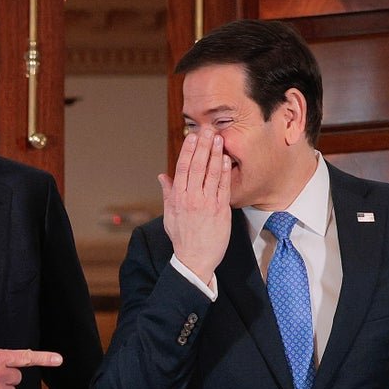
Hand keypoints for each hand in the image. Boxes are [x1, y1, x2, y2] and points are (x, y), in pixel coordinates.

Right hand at [160, 127, 232, 284]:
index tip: (192, 136)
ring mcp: (206, 203)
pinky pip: (222, 187)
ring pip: (210, 173)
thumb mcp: (169, 215)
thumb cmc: (183, 238)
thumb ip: (168, 193)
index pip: (182, 168)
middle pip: (196, 166)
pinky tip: (226, 158)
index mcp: (177, 198)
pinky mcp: (220, 210)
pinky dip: (224, 171)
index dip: (188, 150)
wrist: (195, 259)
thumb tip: (162, 176)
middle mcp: (191, 198)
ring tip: (219, 138)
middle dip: (202, 145)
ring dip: (215, 153)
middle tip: (208, 129)